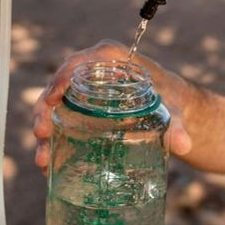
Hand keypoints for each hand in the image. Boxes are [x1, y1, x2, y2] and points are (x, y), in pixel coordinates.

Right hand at [32, 39, 192, 171]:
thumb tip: (183, 144)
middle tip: (42, 133)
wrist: (175, 110)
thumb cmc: (171, 99)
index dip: (60, 78)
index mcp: (111, 58)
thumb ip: (176, 125)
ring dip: (45, 131)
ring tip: (42, 160)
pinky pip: (62, 122)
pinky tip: (49, 165)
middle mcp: (92, 72)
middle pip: (59, 86)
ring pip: (55, 107)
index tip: (52, 99)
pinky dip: (54, 141)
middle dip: (45, 110)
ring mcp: (85, 93)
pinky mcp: (83, 111)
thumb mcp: (172, 109)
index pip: (78, 62)